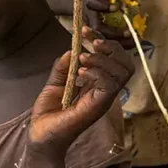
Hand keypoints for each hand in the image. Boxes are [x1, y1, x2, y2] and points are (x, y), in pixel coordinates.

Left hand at [28, 30, 131, 152]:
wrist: (41, 137)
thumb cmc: (49, 114)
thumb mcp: (55, 83)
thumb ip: (63, 66)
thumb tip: (72, 49)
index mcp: (98, 83)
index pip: (114, 58)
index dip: (104, 41)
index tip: (85, 31)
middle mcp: (105, 90)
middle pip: (126, 62)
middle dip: (110, 46)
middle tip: (90, 42)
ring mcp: (104, 99)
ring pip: (122, 72)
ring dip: (103, 59)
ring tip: (83, 59)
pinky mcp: (98, 106)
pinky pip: (110, 85)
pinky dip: (97, 73)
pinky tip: (80, 73)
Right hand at [82, 0, 141, 40]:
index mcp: (91, 1)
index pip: (95, 5)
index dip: (106, 7)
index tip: (118, 7)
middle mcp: (89, 16)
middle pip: (98, 28)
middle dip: (114, 32)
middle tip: (129, 32)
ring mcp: (91, 27)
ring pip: (103, 39)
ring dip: (118, 41)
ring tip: (132, 40)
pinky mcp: (95, 35)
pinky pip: (107, 43)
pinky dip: (119, 44)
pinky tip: (131, 44)